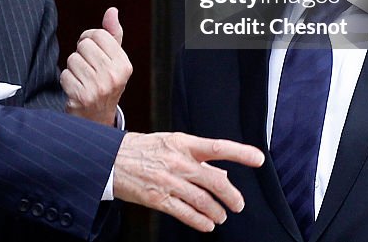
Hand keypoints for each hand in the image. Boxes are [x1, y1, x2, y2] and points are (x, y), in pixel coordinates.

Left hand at [61, 7, 132, 124]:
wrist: (97, 119)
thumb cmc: (104, 83)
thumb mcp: (114, 60)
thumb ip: (113, 34)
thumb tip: (112, 11)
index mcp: (124, 65)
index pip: (98, 34)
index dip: (89, 39)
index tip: (90, 50)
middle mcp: (114, 76)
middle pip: (84, 45)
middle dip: (81, 54)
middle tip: (86, 68)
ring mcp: (98, 88)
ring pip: (72, 59)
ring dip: (73, 69)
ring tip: (82, 80)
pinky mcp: (81, 97)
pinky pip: (65, 75)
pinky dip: (66, 81)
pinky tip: (76, 90)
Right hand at [113, 132, 263, 231]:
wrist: (109, 159)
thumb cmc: (141, 149)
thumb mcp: (170, 144)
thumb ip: (196, 158)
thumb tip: (221, 176)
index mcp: (182, 143)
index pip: (217, 147)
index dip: (240, 153)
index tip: (258, 159)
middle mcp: (177, 162)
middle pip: (214, 182)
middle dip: (232, 196)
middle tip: (238, 204)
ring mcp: (168, 181)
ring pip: (203, 201)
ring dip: (217, 212)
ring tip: (221, 216)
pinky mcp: (157, 199)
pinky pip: (185, 214)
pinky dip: (201, 221)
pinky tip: (207, 224)